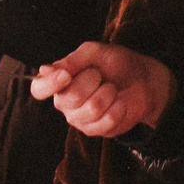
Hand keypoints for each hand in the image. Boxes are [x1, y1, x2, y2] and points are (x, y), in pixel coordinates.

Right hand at [31, 41, 173, 138]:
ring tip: (112, 88)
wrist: (144, 81)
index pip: (39, 89)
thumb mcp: (95, 52)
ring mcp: (79, 119)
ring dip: (108, 93)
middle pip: (69, 98)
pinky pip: (105, 122)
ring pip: (91, 109)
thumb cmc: (117, 63)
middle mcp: (64, 102)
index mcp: (59, 81)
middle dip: (92, 81)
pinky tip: (119, 103)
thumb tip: (45, 70)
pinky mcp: (95, 131)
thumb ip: (72, 60)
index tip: (66, 76)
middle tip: (100, 75)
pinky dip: (118, 108)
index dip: (49, 84)